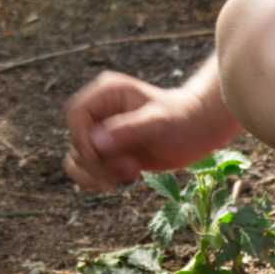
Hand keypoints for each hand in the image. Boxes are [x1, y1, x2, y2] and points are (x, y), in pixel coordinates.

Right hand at [63, 70, 232, 190]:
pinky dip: (99, 180)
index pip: (75, 115)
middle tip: (129, 169)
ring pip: (77, 159)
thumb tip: (95, 144)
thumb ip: (127, 130)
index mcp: (106, 93)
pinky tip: (127, 178)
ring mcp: (101, 132)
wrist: (199, 130)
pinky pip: (85, 170)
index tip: (105, 156)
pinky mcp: (108, 152)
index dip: (83, 139)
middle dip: (97, 162)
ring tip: (131, 173)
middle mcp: (99, 110)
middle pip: (76, 141)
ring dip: (98, 174)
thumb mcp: (158, 122)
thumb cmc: (182, 119)